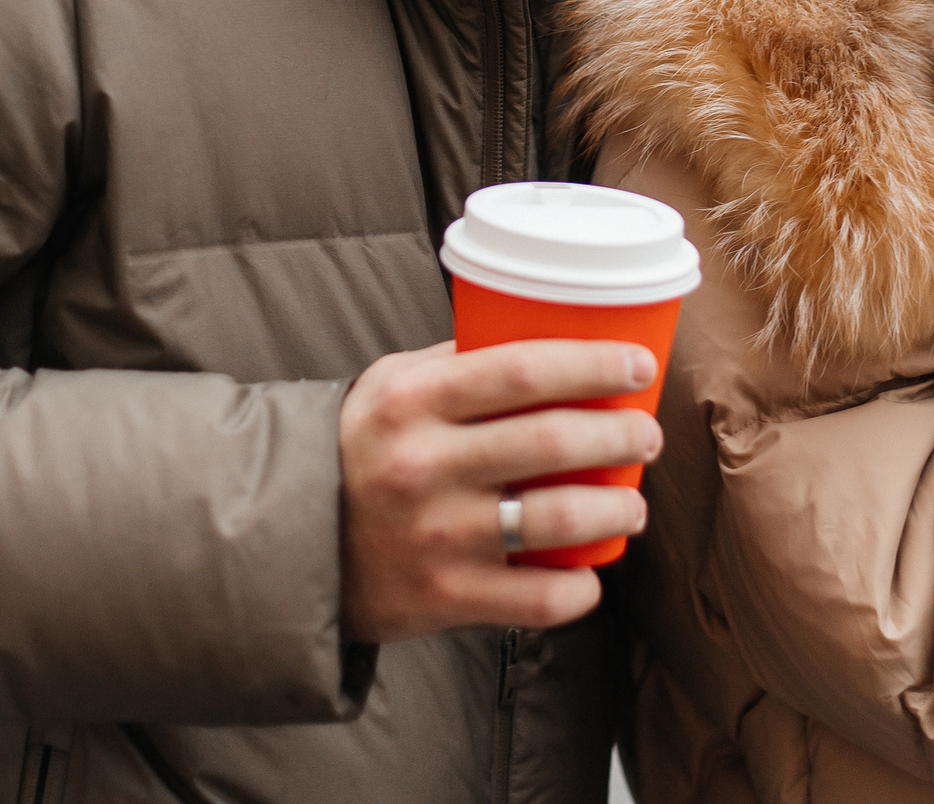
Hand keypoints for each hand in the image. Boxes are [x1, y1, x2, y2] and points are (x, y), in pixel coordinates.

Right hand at [337, 338, 660, 643]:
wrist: (287, 541)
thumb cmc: (358, 449)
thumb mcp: (391, 385)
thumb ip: (459, 361)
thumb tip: (548, 334)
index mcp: (413, 401)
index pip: (523, 369)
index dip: (594, 365)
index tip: (638, 365)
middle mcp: (424, 465)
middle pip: (554, 441)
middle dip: (622, 436)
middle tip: (645, 436)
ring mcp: (435, 534)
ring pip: (558, 519)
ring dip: (617, 510)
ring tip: (632, 505)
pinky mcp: (444, 595)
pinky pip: (536, 598)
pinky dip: (579, 590)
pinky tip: (591, 575)